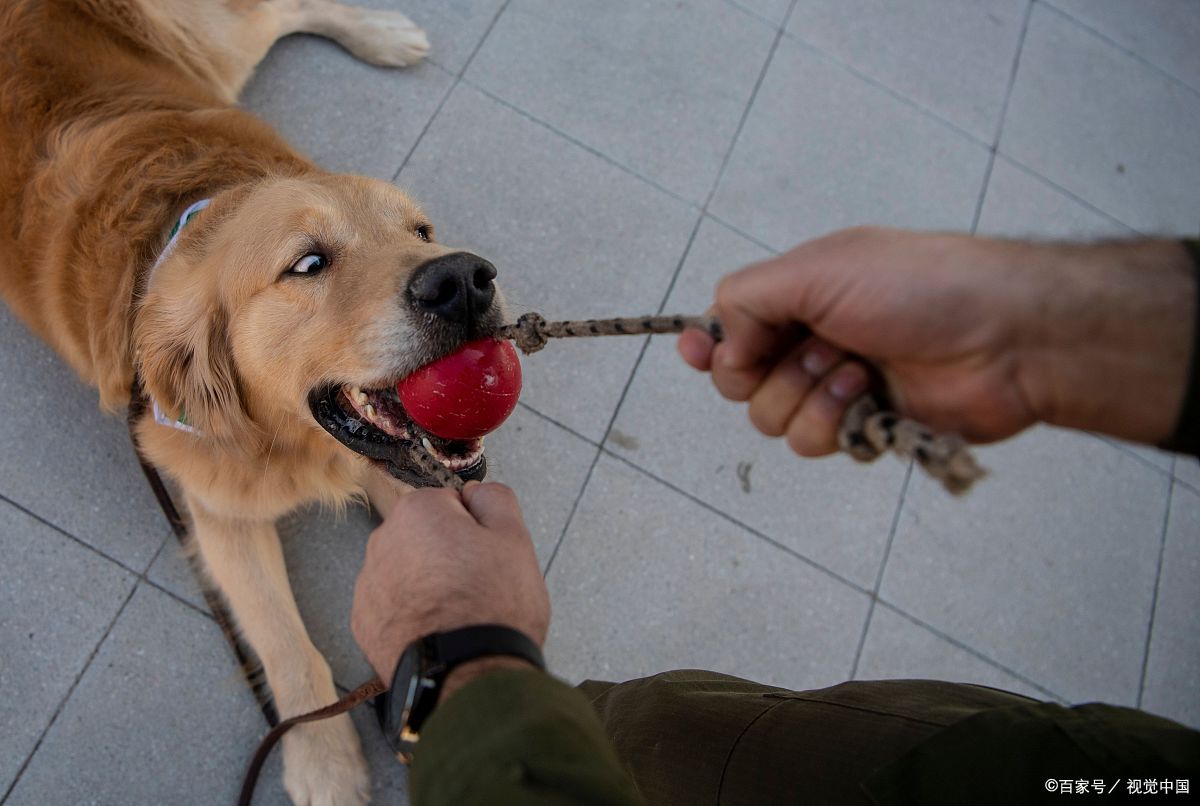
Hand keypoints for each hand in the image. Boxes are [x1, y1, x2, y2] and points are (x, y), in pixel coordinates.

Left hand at [351, 482, 549, 695]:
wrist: (467, 676)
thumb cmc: (491, 607)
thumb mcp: (515, 539)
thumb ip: (494, 499)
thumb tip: (475, 493)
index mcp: (418, 512)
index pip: (451, 503)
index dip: (476, 530)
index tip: (487, 556)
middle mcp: (382, 541)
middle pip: (425, 537)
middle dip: (448, 554)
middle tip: (478, 585)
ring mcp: (368, 585)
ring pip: (408, 571)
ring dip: (429, 584)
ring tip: (459, 614)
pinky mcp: (364, 624)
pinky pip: (394, 606)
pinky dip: (413, 614)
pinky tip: (438, 631)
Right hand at [679, 227, 1192, 452]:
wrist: (1005, 337)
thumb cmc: (919, 287)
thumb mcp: (818, 268)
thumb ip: (748, 297)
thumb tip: (715, 340)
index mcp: (799, 294)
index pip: (729, 327)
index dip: (710, 345)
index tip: (698, 353)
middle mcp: (812, 340)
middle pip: (741, 383)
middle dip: (770, 373)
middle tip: (816, 350)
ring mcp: (837, 386)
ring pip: (774, 420)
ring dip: (808, 398)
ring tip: (858, 372)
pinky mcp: (865, 426)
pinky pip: (816, 445)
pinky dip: (837, 424)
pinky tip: (873, 399)